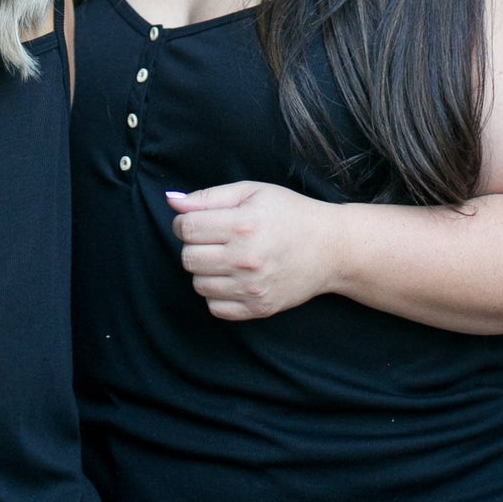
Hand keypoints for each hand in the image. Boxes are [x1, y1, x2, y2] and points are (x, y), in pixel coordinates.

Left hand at [168, 182, 338, 320]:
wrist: (331, 248)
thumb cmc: (290, 214)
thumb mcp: (252, 192)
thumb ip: (208, 197)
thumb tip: (171, 200)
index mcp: (243, 225)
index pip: (186, 228)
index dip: (184, 223)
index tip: (197, 222)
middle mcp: (246, 258)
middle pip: (188, 258)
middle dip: (194, 246)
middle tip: (214, 239)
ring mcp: (252, 288)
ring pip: (198, 284)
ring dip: (205, 270)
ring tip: (226, 258)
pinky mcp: (259, 308)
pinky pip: (215, 308)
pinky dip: (217, 294)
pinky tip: (233, 279)